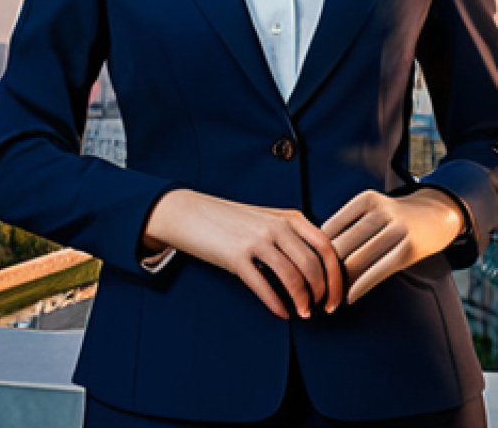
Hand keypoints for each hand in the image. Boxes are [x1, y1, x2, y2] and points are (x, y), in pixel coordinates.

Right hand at [143, 189, 345, 319]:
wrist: (188, 211)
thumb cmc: (229, 220)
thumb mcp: (266, 219)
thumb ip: (292, 236)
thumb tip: (320, 270)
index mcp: (288, 216)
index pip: (326, 248)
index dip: (336, 278)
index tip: (336, 298)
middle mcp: (274, 226)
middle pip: (313, 266)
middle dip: (322, 293)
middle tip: (319, 309)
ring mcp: (254, 239)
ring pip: (292, 277)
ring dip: (302, 302)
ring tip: (301, 313)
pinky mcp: (234, 255)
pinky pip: (263, 286)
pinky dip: (276, 304)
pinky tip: (280, 312)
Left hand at [321, 188, 465, 303]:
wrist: (438, 215)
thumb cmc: (396, 218)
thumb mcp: (373, 210)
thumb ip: (349, 225)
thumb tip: (317, 252)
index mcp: (365, 200)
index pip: (330, 227)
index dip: (316, 249)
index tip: (306, 267)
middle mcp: (380, 211)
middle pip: (343, 244)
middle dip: (326, 267)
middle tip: (313, 285)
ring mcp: (397, 229)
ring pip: (358, 259)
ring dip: (341, 280)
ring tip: (329, 295)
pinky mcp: (409, 249)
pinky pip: (378, 271)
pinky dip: (361, 286)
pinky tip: (349, 297)